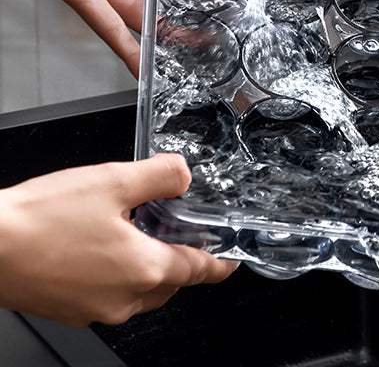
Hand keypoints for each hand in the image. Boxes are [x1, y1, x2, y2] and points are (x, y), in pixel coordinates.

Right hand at [0, 153, 236, 326]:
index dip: (219, 263)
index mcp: (143, 269)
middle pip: (170, 282)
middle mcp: (123, 299)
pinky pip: (111, 296)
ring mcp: (95, 309)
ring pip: (141, 292)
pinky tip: (104, 247)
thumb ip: (161, 176)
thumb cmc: (41, 219)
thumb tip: (184, 175)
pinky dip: (119, 275)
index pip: (197, 269)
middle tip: (179, 231)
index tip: (231, 262)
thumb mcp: (114, 180)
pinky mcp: (71, 309)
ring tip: (138, 233)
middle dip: (181, 259)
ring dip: (149, 267)